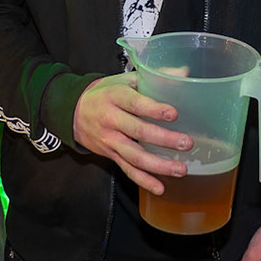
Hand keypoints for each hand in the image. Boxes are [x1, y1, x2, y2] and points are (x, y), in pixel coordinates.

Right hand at [71, 72, 189, 194]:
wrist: (73, 111)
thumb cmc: (106, 92)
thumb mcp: (125, 79)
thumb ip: (155, 76)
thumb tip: (183, 72)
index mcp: (115, 97)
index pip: (136, 103)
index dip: (154, 109)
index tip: (174, 114)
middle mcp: (111, 120)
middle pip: (138, 132)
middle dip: (164, 139)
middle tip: (186, 143)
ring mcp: (110, 140)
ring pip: (134, 156)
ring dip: (158, 165)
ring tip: (181, 169)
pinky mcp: (110, 155)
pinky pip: (127, 170)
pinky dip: (143, 180)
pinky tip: (160, 187)